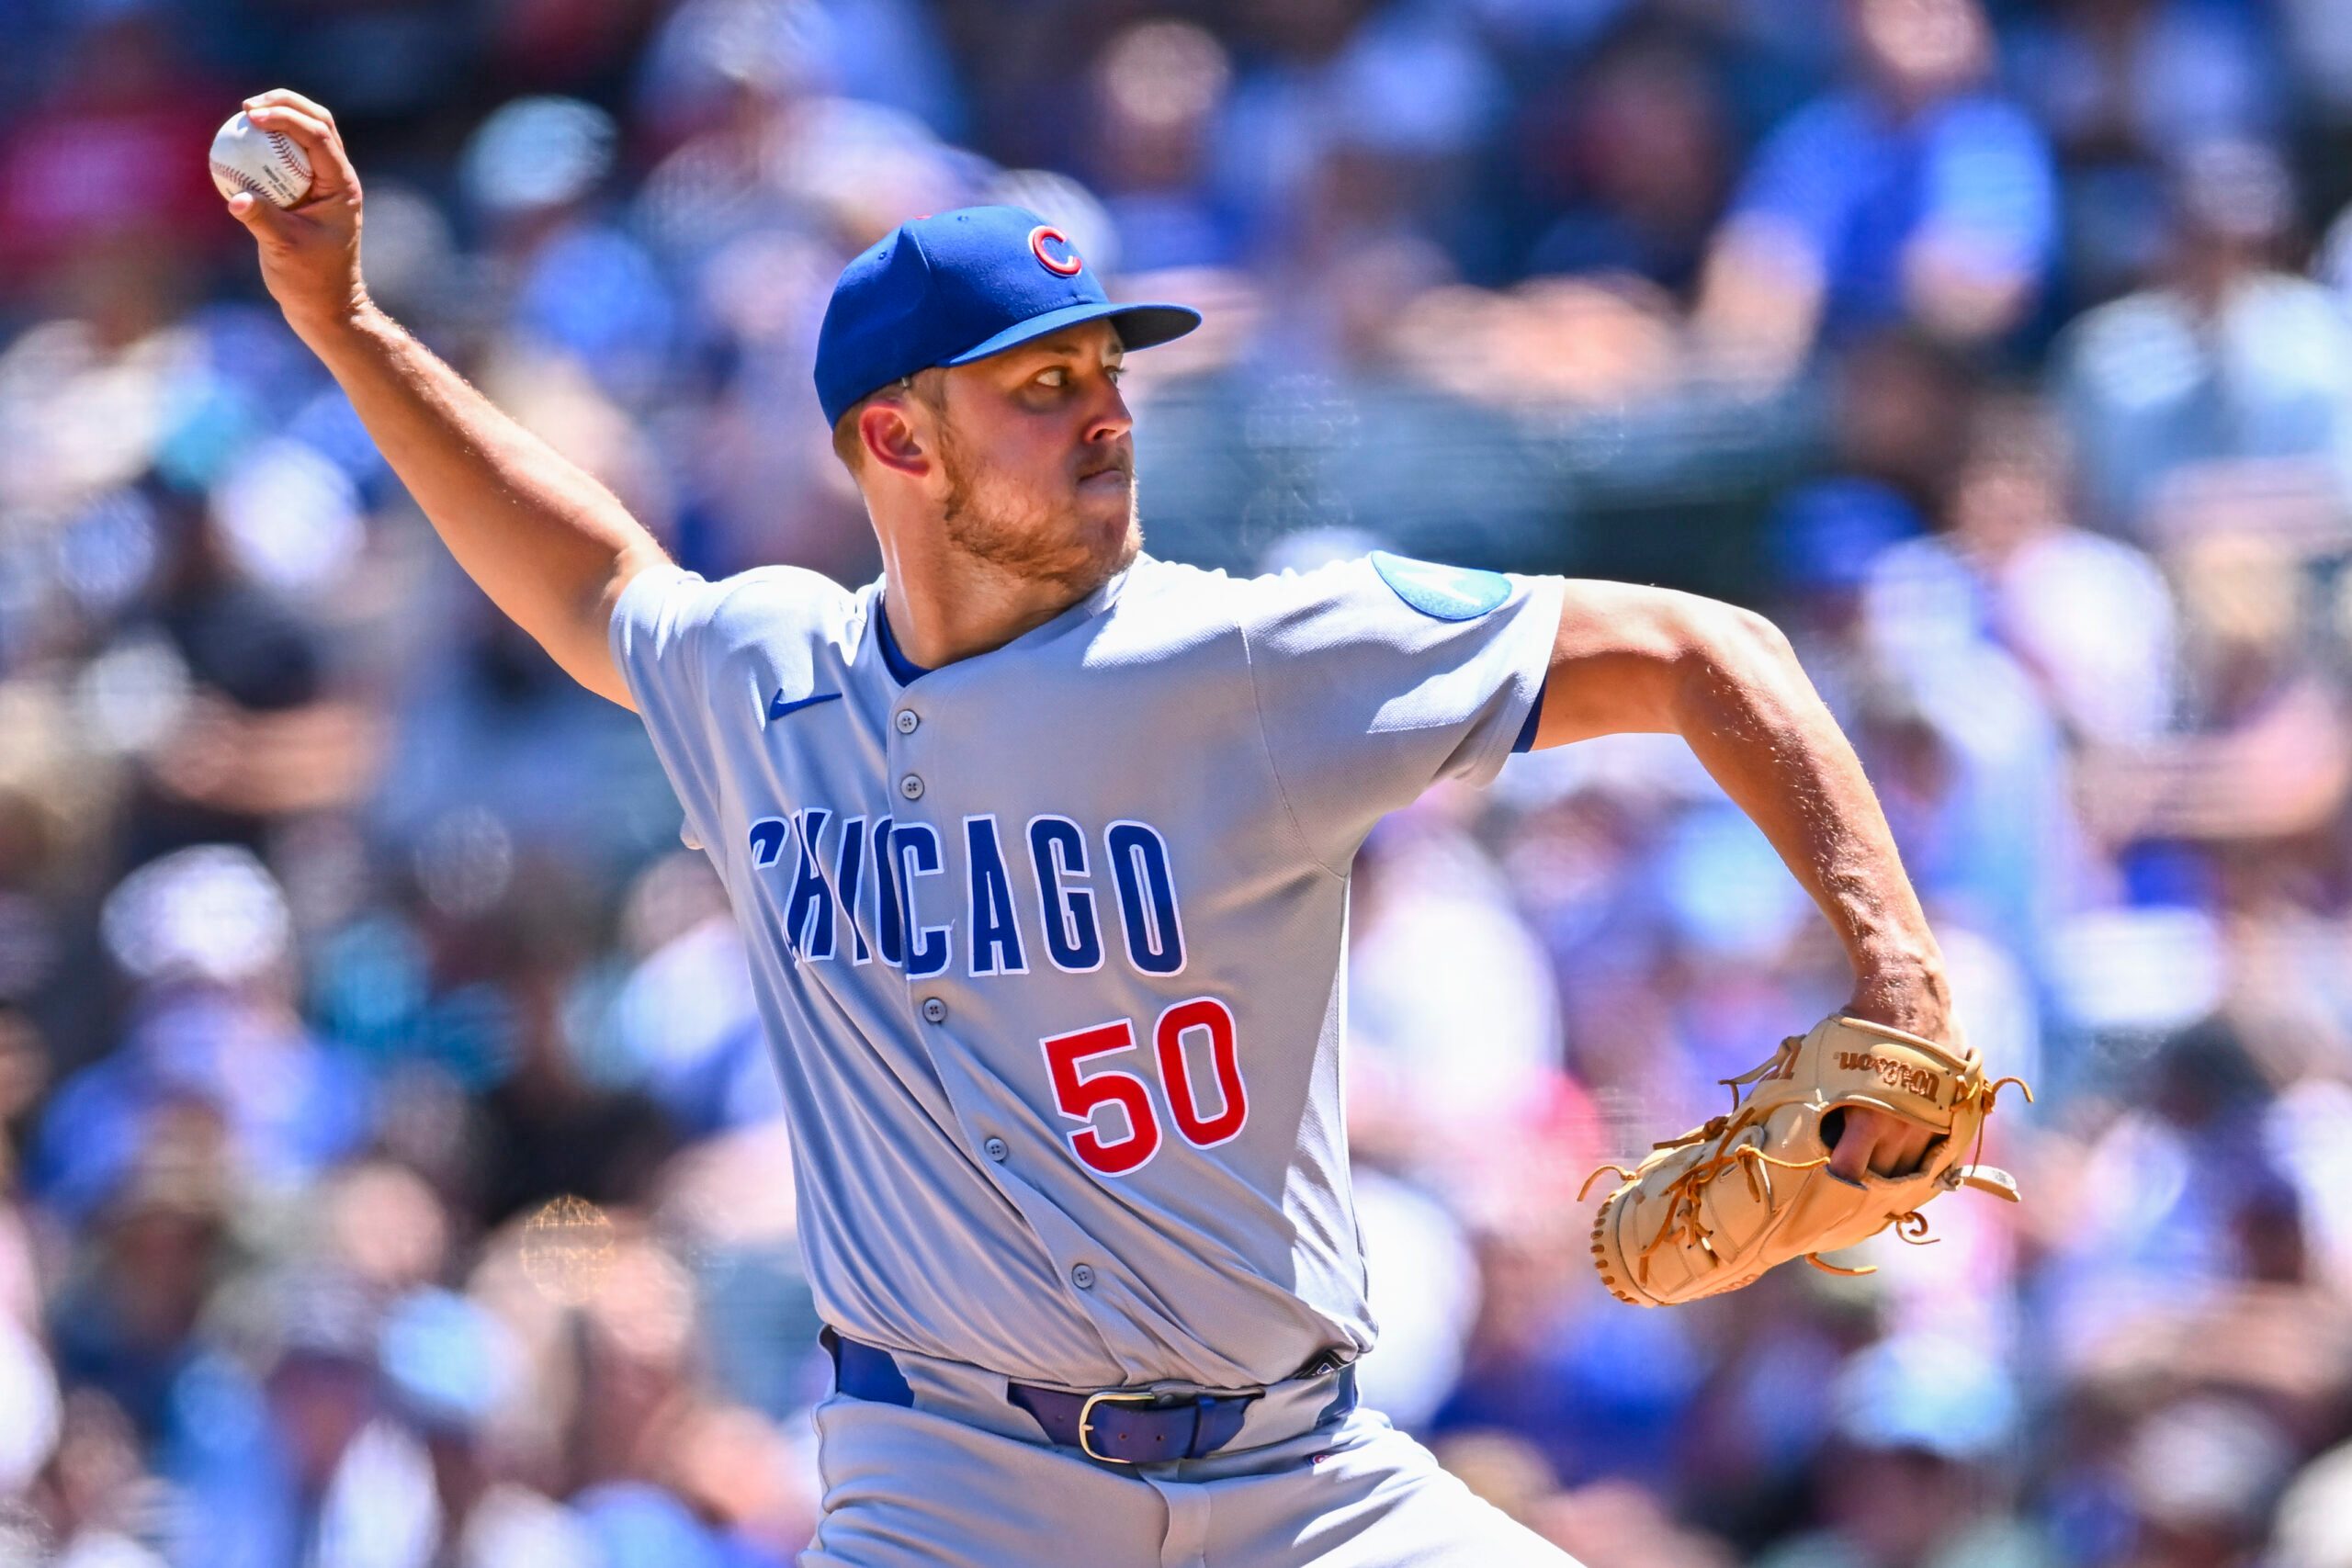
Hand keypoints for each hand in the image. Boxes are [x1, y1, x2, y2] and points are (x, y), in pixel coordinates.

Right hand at [221, 89, 368, 334]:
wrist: (326, 304)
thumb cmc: (311, 281)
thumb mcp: (284, 250)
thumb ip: (261, 220)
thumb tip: (235, 199)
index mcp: (341, 186)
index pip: (318, 135)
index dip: (286, 117)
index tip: (251, 116)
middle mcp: (337, 178)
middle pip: (318, 121)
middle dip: (285, 103)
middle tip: (247, 106)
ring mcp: (324, 183)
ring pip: (306, 134)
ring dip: (278, 116)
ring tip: (244, 115)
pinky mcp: (307, 191)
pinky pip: (287, 155)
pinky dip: (267, 143)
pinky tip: (238, 142)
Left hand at [1829, 973, 1951, 1182]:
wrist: (1911, 992)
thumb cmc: (1859, 1023)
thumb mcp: (1823, 1056)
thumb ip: (1808, 1088)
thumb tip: (1771, 1100)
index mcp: (1868, 1119)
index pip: (1850, 1173)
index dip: (1837, 1178)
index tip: (1828, 1174)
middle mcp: (1904, 1128)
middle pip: (1884, 1179)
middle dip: (1867, 1179)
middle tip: (1851, 1175)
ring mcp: (1934, 1122)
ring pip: (1915, 1169)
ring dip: (1897, 1169)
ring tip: (1879, 1165)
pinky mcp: (1955, 1111)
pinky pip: (1941, 1151)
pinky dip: (1925, 1156)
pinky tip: (1910, 1153)